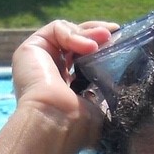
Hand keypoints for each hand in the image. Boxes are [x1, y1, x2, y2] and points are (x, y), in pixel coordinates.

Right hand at [12, 19, 116, 148]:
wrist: (57, 123)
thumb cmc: (79, 123)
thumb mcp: (101, 103)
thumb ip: (107, 87)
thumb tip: (123, 78)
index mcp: (66, 86)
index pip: (84, 57)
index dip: (102, 47)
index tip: (121, 42)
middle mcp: (51, 71)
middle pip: (77, 40)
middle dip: (97, 34)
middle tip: (114, 34)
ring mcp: (39, 60)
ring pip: (68, 32)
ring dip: (89, 32)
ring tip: (105, 39)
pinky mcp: (30, 49)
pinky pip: (56, 29)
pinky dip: (74, 34)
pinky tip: (88, 47)